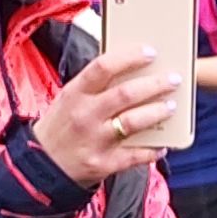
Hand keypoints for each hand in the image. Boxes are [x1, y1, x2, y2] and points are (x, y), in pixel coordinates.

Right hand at [37, 48, 179, 184]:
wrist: (43, 165)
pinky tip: (163, 145)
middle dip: (154, 85)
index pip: (103, 67)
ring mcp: (95, 140)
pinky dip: (152, 150)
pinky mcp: (103, 164)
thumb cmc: (61, 126)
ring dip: (157, 113)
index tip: (151, 52)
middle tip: (173, 79)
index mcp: (75, 94)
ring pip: (133, 122)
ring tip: (171, 106)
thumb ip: (94, 85)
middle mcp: (85, 115)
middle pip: (125, 94)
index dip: (130, 57)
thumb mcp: (68, 98)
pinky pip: (135, 155)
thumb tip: (130, 68)